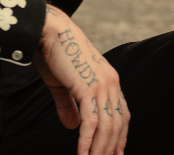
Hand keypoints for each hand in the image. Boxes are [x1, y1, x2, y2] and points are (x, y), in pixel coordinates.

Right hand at [36, 5, 129, 154]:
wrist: (50, 31)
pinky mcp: (88, 88)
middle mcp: (111, 84)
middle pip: (118, 124)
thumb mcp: (64, 84)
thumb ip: (70, 106)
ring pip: (106, 127)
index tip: (116, 153)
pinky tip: (82, 154)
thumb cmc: (55, 54)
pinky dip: (86, 142)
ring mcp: (102, 86)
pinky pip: (91, 123)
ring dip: (100, 150)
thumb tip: (72, 126)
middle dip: (112, 148)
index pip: (122, 115)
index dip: (120, 136)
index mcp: (110, 81)